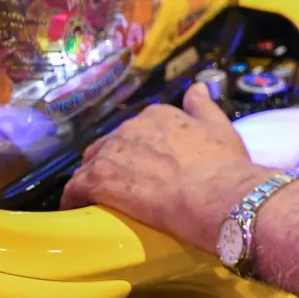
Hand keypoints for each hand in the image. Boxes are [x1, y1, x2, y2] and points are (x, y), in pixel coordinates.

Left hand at [62, 84, 268, 252]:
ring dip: (93, 182)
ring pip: (89, 167)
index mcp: (157, 115)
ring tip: (103, 203)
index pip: (134, 132)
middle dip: (112, 165)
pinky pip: (75, 190)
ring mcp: (111, 153)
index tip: (143, 168)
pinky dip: (76, 200)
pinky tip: (81, 210)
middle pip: (108, 147)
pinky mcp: (98, 180)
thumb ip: (203, 105)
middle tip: (127, 188)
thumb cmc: (223, 165)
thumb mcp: (220, 128)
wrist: (216, 194)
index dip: (136, 152)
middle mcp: (129, 128)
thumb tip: (197, 87)